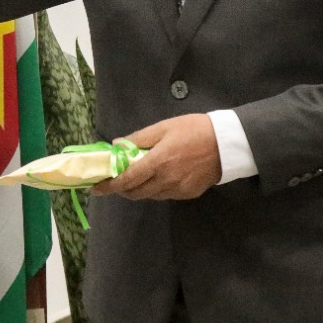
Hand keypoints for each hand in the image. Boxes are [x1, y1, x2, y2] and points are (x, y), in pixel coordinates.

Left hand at [92, 114, 221, 200]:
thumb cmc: (194, 130)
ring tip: (135, 177)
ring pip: (149, 196)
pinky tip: (157, 178)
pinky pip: (164, 195)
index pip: (127, 180)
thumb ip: (139, 138)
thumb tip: (117, 145)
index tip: (96, 188)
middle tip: (114, 181)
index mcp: (158, 162)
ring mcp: (178, 190)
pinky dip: (155, 189)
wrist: (227, 143)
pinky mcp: (188, 194)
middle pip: (135, 193)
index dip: (109, 186)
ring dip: (138, 189)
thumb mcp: (164, 127)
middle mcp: (166, 180)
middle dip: (121, 189)